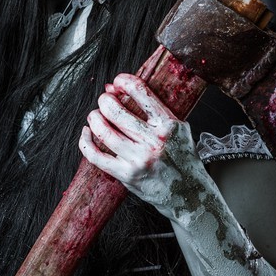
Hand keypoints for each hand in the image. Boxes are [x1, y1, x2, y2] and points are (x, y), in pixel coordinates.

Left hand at [78, 73, 206, 214]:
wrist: (189, 194)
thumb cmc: (183, 158)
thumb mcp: (179, 129)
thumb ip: (155, 110)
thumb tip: (119, 90)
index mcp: (168, 125)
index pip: (141, 93)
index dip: (124, 81)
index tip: (118, 81)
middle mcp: (153, 141)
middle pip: (116, 111)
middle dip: (105, 100)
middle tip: (104, 100)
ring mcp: (139, 159)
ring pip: (104, 132)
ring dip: (94, 118)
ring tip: (94, 115)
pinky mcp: (127, 175)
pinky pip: (96, 156)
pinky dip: (85, 142)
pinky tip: (86, 134)